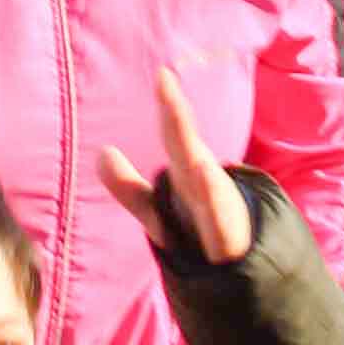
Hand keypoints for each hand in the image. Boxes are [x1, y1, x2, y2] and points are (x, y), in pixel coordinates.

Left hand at [95, 63, 255, 264]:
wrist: (241, 272)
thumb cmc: (197, 235)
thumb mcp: (158, 212)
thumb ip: (128, 187)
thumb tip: (102, 152)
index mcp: (187, 177)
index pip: (176, 136)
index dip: (169, 107)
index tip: (163, 73)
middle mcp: (203, 188)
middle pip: (186, 150)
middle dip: (176, 116)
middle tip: (165, 78)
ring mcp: (216, 213)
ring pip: (206, 186)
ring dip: (196, 162)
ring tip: (190, 143)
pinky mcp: (225, 243)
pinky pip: (220, 228)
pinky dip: (215, 209)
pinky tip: (206, 182)